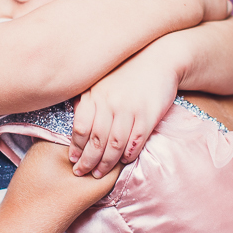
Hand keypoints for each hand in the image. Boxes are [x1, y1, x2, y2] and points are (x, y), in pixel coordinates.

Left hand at [69, 52, 177, 177]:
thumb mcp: (102, 81)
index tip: (72, 159)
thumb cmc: (127, 72)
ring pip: (114, 145)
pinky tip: (123, 161)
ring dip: (106, 163)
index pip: (80, 127)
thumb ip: (88, 100)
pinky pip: (135, 142)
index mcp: (95, 94)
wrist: (159, 58)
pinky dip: (128, 155)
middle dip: (87, 160)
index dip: (75, 147)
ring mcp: (129, 110)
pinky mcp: (148, 115)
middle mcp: (110, 103)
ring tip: (99, 173)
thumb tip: (74, 126)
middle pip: (95, 140)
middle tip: (82, 173)